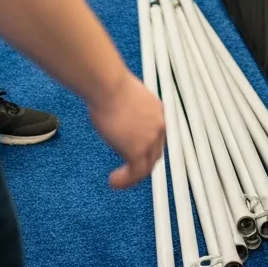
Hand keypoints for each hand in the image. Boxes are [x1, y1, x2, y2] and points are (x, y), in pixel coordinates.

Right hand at [89, 71, 164, 189]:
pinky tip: (114, 181)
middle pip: (155, 152)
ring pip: (147, 166)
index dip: (147, 147)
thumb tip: (116, 117)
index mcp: (157, 110)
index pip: (157, 135)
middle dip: (142, 164)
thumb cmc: (109, 85)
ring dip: (132, 176)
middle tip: (127, 171)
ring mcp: (150, 139)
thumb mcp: (125, 98)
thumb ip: (127, 111)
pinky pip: (136, 173)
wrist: (108, 85)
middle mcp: (159, 125)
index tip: (133, 153)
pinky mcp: (138, 150)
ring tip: (118, 180)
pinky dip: (125, 180)